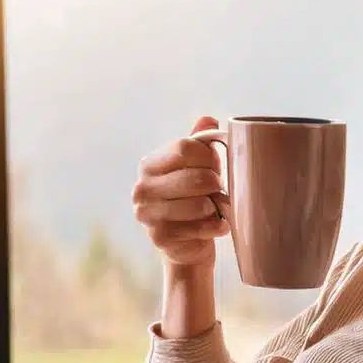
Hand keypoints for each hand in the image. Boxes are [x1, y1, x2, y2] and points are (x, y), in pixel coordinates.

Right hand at [132, 116, 229, 268]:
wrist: (186, 243)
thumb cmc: (193, 198)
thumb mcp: (196, 167)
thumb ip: (199, 143)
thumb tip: (208, 119)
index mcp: (149, 165)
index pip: (184, 148)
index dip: (208, 156)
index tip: (216, 165)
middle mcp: (142, 188)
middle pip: (195, 178)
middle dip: (216, 184)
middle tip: (220, 189)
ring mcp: (148, 214)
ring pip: (199, 205)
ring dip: (217, 207)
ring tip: (218, 208)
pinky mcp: (160, 237)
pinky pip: (200, 228)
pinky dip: (217, 227)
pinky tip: (218, 225)